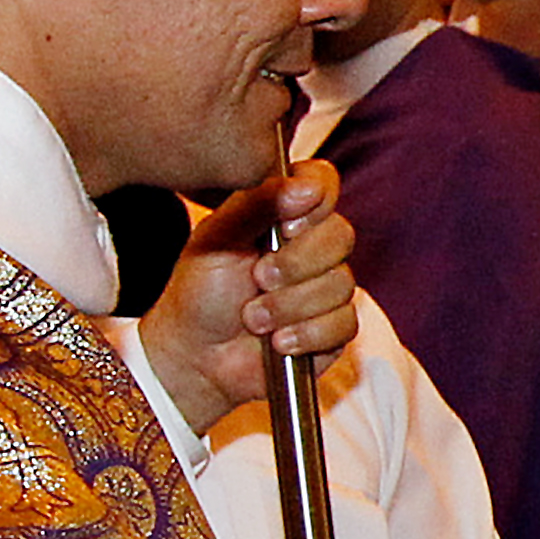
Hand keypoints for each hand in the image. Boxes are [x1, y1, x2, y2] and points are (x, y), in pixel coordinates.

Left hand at [138, 163, 356, 433]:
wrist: (196, 356)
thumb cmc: (201, 292)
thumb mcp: (217, 237)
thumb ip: (256, 203)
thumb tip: (306, 187)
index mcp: (285, 211)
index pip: (323, 182)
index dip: (313, 204)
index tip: (284, 227)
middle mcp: (311, 245)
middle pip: (341, 235)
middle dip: (294, 265)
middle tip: (257, 279)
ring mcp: (327, 286)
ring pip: (341, 284)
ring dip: (289, 306)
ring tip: (253, 318)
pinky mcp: (336, 327)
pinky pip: (344, 323)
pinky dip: (305, 334)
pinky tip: (278, 342)